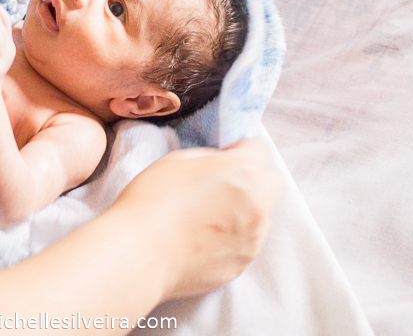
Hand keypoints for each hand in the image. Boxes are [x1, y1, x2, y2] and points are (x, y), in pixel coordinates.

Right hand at [112, 138, 281, 298]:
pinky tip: (203, 237)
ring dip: (245, 209)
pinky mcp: (242, 263)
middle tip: (224, 183)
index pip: (259, 149)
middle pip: (271, 182)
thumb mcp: (176, 160)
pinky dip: (233, 237)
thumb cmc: (151, 202)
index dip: (239, 149)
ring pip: (262, 215)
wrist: (141, 252)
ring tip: (208, 215)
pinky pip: (247, 242)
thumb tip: (218, 164)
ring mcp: (252, 237)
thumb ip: (207, 158)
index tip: (225, 155)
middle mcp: (255, 204)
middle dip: (253, 177)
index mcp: (240, 171)